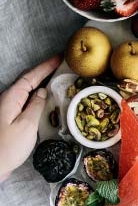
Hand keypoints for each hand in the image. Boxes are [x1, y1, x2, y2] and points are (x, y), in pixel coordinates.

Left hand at [0, 54, 61, 180]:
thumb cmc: (6, 148)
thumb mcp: (26, 126)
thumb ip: (36, 106)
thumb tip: (43, 92)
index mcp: (11, 98)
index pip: (31, 77)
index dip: (46, 66)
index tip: (59, 57)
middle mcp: (8, 100)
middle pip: (28, 81)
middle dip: (45, 72)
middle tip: (62, 66)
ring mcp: (7, 110)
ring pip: (27, 91)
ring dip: (42, 83)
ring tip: (58, 79)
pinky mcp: (9, 119)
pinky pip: (26, 102)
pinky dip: (38, 97)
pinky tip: (46, 100)